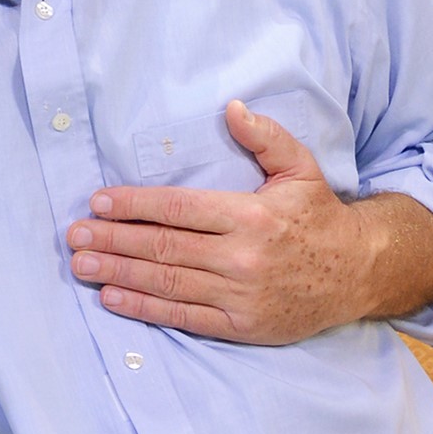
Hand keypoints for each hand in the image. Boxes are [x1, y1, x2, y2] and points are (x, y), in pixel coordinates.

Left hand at [67, 100, 372, 344]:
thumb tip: (232, 108)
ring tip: (82, 266)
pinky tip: (113, 299)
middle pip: (163, 247)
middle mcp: (241, 257)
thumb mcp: (300, 166)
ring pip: (167, 282)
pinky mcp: (241, 325)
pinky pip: (184, 316)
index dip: (134, 205)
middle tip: (73, 236)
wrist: (358, 273)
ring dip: (119, 274)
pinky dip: (145, 309)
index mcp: (249, 215)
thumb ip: (265, 136)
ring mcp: (239, 295)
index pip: (178, 208)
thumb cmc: (319, 214)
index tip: (98, 202)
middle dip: (113, 241)